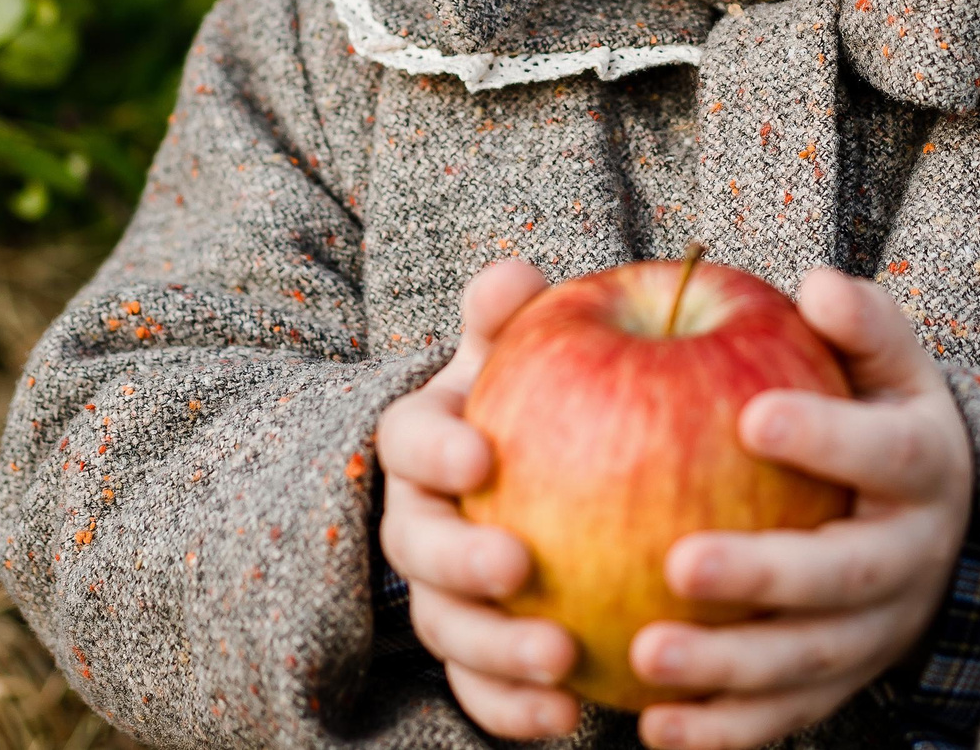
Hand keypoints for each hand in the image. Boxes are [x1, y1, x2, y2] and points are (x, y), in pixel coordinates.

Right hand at [375, 258, 581, 741]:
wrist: (525, 475)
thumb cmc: (532, 393)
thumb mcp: (521, 349)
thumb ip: (513, 317)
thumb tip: (514, 273)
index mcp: (421, 440)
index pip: (408, 438)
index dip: (437, 447)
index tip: (481, 455)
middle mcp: (413, 519)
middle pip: (417, 548)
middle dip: (460, 561)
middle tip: (519, 567)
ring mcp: (435, 593)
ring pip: (446, 629)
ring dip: (496, 651)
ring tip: (562, 661)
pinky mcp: (471, 656)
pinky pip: (482, 691)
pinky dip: (515, 710)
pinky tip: (570, 719)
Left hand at [629, 267, 975, 749]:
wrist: (933, 524)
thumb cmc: (879, 418)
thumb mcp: (890, 364)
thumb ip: (860, 323)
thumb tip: (817, 283)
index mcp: (926, 465)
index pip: (885, 450)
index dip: (825, 435)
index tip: (749, 415)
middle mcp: (913, 555)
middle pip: (844, 575)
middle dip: (766, 574)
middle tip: (680, 563)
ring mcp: (879, 629)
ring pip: (810, 659)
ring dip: (729, 667)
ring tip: (644, 655)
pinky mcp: (843, 683)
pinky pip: (784, 714)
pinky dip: (722, 729)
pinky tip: (652, 726)